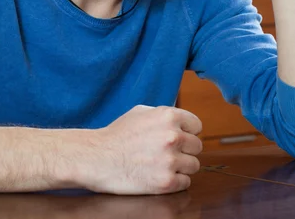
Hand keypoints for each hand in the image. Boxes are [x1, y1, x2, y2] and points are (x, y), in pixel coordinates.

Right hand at [86, 105, 202, 194]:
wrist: (98, 158)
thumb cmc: (117, 135)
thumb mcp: (140, 112)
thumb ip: (164, 115)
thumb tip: (183, 122)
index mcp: (168, 116)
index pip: (197, 125)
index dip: (187, 132)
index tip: (178, 138)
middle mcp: (172, 136)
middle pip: (197, 146)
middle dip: (184, 149)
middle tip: (166, 153)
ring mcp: (170, 160)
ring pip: (193, 165)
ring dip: (181, 166)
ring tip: (161, 164)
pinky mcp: (166, 182)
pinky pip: (185, 182)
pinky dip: (175, 181)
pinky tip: (158, 175)